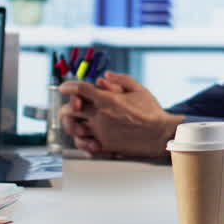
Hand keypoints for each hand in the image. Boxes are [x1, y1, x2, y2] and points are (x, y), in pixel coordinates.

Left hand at [58, 71, 182, 157]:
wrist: (160, 134)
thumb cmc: (151, 112)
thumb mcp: (138, 89)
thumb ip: (120, 80)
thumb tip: (104, 76)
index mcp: (107, 100)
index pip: (79, 90)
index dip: (68, 86)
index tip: (63, 87)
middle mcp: (100, 117)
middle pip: (70, 110)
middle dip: (67, 106)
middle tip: (70, 106)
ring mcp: (101, 133)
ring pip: (74, 128)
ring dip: (71, 123)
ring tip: (74, 121)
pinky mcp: (104, 146)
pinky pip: (84, 144)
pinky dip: (80, 139)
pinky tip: (84, 136)